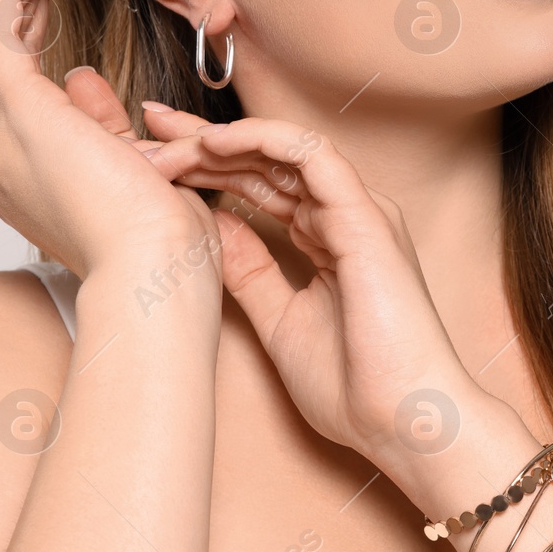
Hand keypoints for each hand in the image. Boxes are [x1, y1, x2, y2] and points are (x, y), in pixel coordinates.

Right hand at [0, 0, 220, 277]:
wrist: (156, 272)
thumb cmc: (164, 247)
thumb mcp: (140, 178)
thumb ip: (109, 130)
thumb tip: (81, 78)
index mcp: (31, 187)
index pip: (25, 113)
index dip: (40, 66)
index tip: (61, 32)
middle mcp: (4, 164)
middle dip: (18, 21)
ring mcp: (6, 139)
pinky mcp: (23, 112)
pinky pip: (3, 31)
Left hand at [135, 104, 499, 461]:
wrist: (405, 422)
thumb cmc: (356, 387)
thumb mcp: (280, 320)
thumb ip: (251, 270)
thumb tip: (213, 226)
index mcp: (331, 238)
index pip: (264, 183)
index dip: (209, 164)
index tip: (154, 158)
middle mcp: (347, 216)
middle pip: (268, 159)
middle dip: (203, 141)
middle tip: (147, 130)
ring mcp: (360, 213)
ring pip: (285, 150)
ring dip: (222, 139)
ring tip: (167, 141)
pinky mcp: (366, 219)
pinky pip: (313, 158)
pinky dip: (263, 140)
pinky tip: (215, 141)